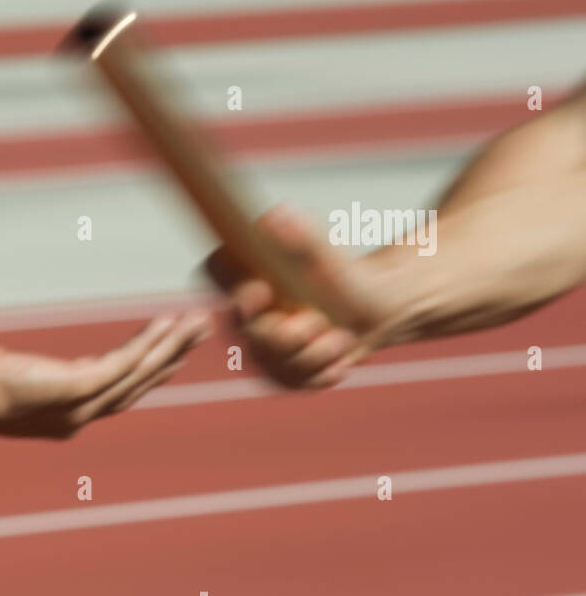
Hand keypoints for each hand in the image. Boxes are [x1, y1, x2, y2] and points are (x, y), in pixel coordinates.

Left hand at [0, 312, 211, 437]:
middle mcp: (74, 414)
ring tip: (198, 323)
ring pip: (139, 372)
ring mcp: (80, 404)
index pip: (109, 389)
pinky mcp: (81, 388)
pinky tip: (170, 323)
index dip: (138, 370)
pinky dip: (151, 342)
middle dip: (168, 358)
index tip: (160, 350)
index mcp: (56, 410)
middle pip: (135, 384)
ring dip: (171, 347)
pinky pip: (127, 362)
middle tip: (196, 334)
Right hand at [204, 203, 401, 388]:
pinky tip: (339, 363)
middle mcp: (246, 309)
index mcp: (249, 272)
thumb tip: (278, 215)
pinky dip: (318, 373)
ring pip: (271, 361)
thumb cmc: (350, 276)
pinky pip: (289, 381)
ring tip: (342, 340)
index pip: (216, 269)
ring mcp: (261, 344)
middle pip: (245, 328)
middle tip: (320, 322)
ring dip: (312, 355)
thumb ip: (305, 241)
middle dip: (286, 334)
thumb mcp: (332, 259)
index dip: (231, 284)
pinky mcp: (281, 372)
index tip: (262, 291)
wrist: (379, 308)